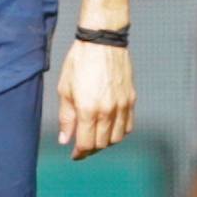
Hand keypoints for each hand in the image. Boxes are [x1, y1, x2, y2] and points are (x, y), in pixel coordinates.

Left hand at [56, 40, 134, 161]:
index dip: (80, 153)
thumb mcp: (65, 89)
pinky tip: (110, 127)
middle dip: (91, 148)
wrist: (102, 41)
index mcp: (88, 109)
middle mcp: (107, 111)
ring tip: (96, 136)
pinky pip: (129, 125)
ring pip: (117, 138)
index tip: (75, 155)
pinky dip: (120, 131)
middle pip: (102, 144)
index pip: (86, 144)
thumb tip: (65, 140)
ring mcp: (122, 106)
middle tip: (83, 145)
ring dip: (105, 142)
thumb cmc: (80, 62)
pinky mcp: (131, 99)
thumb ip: (66, 118)